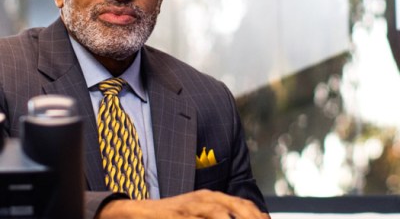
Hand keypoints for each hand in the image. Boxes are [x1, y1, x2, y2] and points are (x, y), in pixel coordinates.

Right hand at [98, 189, 270, 218]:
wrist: (141, 212)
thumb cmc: (173, 216)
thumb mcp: (197, 215)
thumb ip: (215, 216)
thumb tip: (234, 218)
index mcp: (212, 198)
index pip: (243, 205)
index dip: (259, 216)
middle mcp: (205, 198)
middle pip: (236, 206)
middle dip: (253, 218)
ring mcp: (191, 206)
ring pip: (219, 212)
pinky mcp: (178, 215)